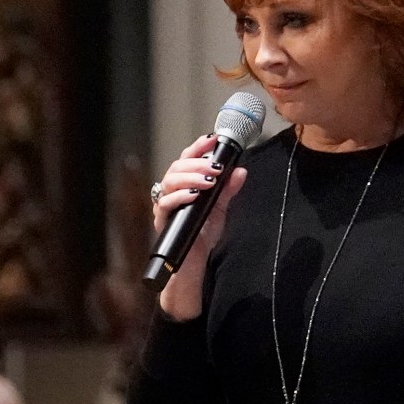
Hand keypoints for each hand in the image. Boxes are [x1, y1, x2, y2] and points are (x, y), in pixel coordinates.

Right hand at [152, 134, 248, 321]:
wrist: (194, 264)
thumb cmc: (202, 236)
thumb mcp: (220, 209)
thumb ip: (228, 190)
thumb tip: (241, 171)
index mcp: (184, 186)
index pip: (186, 160)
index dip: (197, 148)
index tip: (212, 139)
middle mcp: (171, 193)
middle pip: (176, 167)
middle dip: (196, 163)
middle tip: (215, 166)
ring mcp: (165, 207)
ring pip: (168, 181)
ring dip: (189, 177)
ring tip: (208, 180)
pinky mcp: (163, 221)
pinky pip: (164, 203)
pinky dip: (179, 196)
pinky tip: (194, 195)